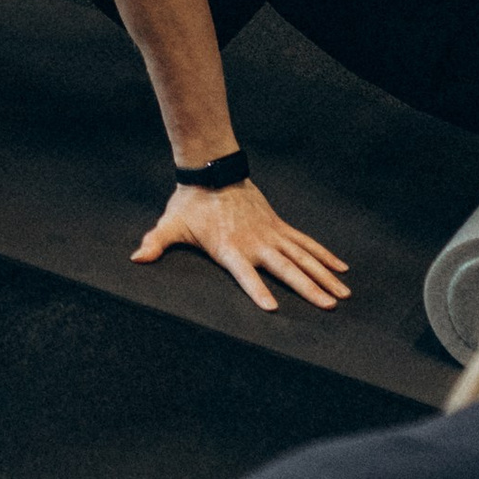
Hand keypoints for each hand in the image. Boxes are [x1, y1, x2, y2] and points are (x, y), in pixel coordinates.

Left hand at [133, 175, 351, 312]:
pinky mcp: (279, 226)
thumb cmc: (190, 204)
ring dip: (324, 276)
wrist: (212, 171)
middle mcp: (256, 243)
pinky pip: (306, 243)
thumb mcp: (171, 225)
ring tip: (343, 295)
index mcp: (230, 249)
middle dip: (308, 288)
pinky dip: (325, 255)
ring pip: (303, 258)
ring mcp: (271, 234)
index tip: (273, 308)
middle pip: (286, 269)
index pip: (246, 275)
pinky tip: (341, 269)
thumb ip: (156, 243)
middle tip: (328, 306)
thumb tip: (136, 258)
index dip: (258, 290)